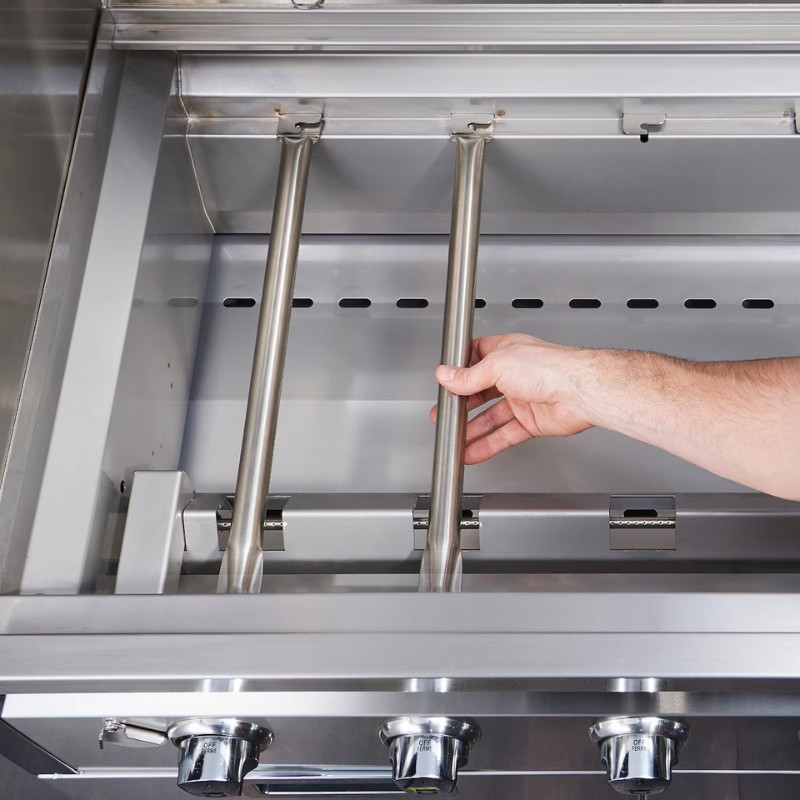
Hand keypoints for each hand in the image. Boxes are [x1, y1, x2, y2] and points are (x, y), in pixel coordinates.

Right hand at [430, 334, 593, 463]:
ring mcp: (524, 398)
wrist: (579, 392)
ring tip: (455, 439)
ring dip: (473, 429)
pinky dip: (488, 444)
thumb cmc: (550, 368)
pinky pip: (505, 435)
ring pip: (492, 417)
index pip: (477, 357)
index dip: (461, 369)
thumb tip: (447, 376)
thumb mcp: (497, 366)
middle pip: (482, 391)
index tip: (446, 380)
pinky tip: (474, 450)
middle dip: (462, 404)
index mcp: (508, 352)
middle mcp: (516, 374)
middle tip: (445, 414)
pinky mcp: (532, 421)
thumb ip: (469, 376)